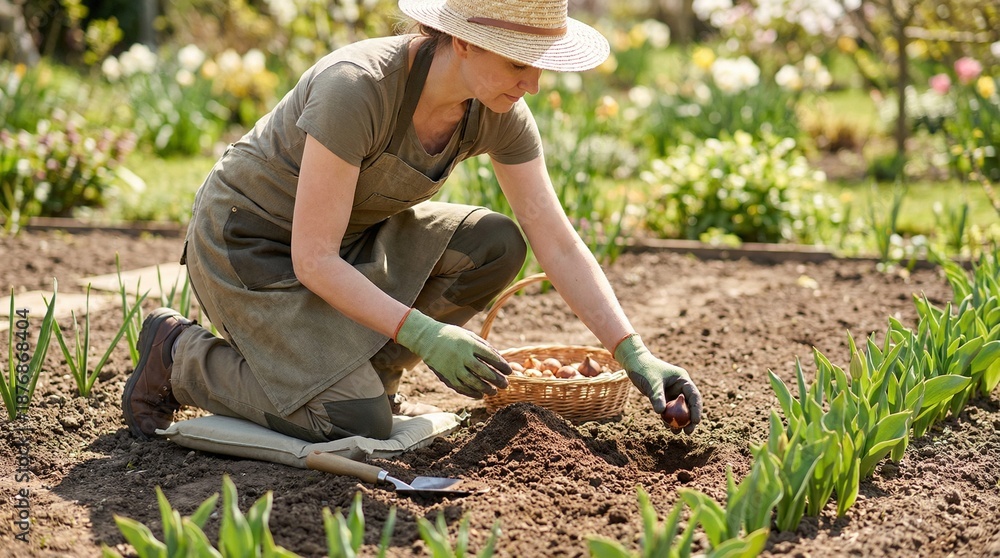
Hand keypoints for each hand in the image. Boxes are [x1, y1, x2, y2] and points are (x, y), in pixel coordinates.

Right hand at [395, 309, 510, 397]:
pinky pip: (461, 387)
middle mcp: (461, 356)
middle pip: (483, 371)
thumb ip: (484, 346)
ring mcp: (453, 366)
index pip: (490, 356)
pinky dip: (471, 393)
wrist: (427, 338)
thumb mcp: (469, 335)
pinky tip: (480, 395)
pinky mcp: (446, 375)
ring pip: (472, 382)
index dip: (501, 365)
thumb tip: (500, 358)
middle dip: (496, 379)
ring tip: (494, 392)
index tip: (509, 371)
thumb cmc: (453, 336)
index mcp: (469, 344)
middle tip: (505, 385)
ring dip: (485, 388)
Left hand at [614, 334, 702, 433]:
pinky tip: (668, 428)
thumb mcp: (652, 382)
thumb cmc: (644, 369)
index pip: (694, 395)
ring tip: (676, 433)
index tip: (695, 421)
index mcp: (682, 379)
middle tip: (688, 432)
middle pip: (689, 405)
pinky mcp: (664, 397)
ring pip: (679, 410)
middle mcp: (680, 387)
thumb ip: (657, 396)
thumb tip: (661, 412)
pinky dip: (669, 419)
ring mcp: (672, 392)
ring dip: (679, 421)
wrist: (634, 364)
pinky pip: (669, 411)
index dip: (696, 409)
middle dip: (690, 419)